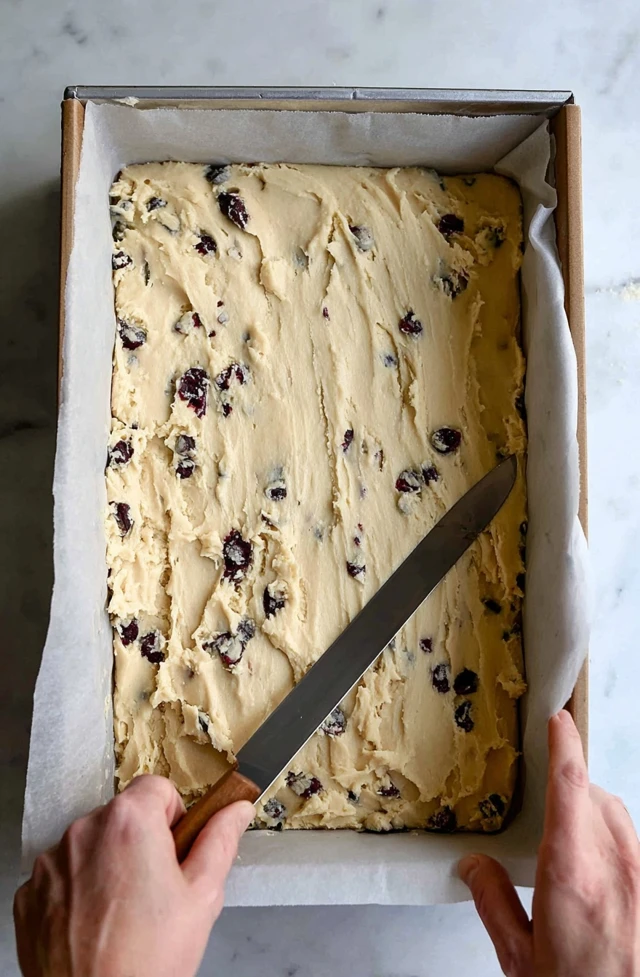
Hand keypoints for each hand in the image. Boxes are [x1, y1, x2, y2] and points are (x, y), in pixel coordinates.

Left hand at [14, 775, 253, 976]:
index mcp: (129, 822)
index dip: (173, 818)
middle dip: (140, 843)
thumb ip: (220, 841)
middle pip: (122, 817)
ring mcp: (50, 863)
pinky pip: (61, 877)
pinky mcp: (28, 895)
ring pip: (91, 847)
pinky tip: (94, 927)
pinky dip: (76, 894)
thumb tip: (237, 810)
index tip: (174, 852)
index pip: (156, 788)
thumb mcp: (202, 897)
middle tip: (154, 892)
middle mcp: (83, 831)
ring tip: (123, 916)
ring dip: (107, 867)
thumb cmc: (148, 961)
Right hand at [460, 709, 639, 975]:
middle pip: (597, 797)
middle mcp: (616, 867)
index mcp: (572, 873)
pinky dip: (616, 847)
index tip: (557, 718)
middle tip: (549, 815)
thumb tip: (474, 867)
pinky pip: (635, 848)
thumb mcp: (520, 959)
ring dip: (596, 818)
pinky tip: (600, 882)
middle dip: (572, 792)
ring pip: (621, 819)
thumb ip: (494, 903)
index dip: (564, 743)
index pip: (570, 784)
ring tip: (574, 852)